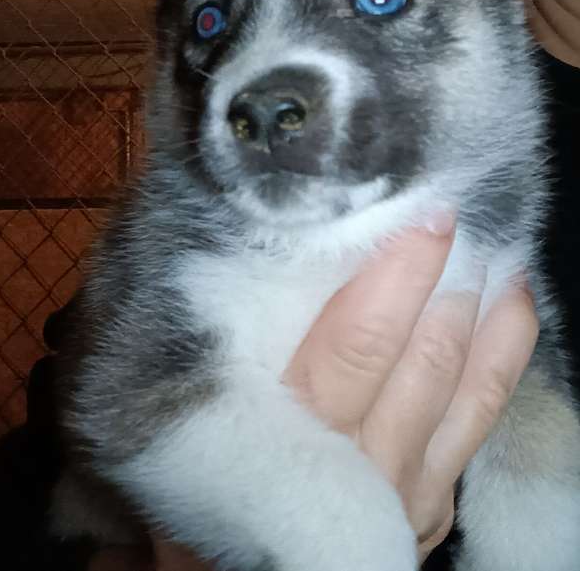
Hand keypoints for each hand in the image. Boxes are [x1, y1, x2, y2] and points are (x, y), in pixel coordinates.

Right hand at [93, 218, 538, 568]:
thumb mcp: (209, 420)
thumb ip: (243, 348)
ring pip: (466, 387)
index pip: (357, 343)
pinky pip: (481, 421)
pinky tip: (510, 309)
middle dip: (444, 280)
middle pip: (421, 359)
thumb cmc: (215, 484)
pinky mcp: (433, 505)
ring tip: (497, 250)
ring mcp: (407, 491)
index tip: (422, 215)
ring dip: (487, 312)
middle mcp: (361, 465)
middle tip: (455, 214)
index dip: (398, 277)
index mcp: (292, 435)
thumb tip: (285, 252)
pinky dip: (503, 358)